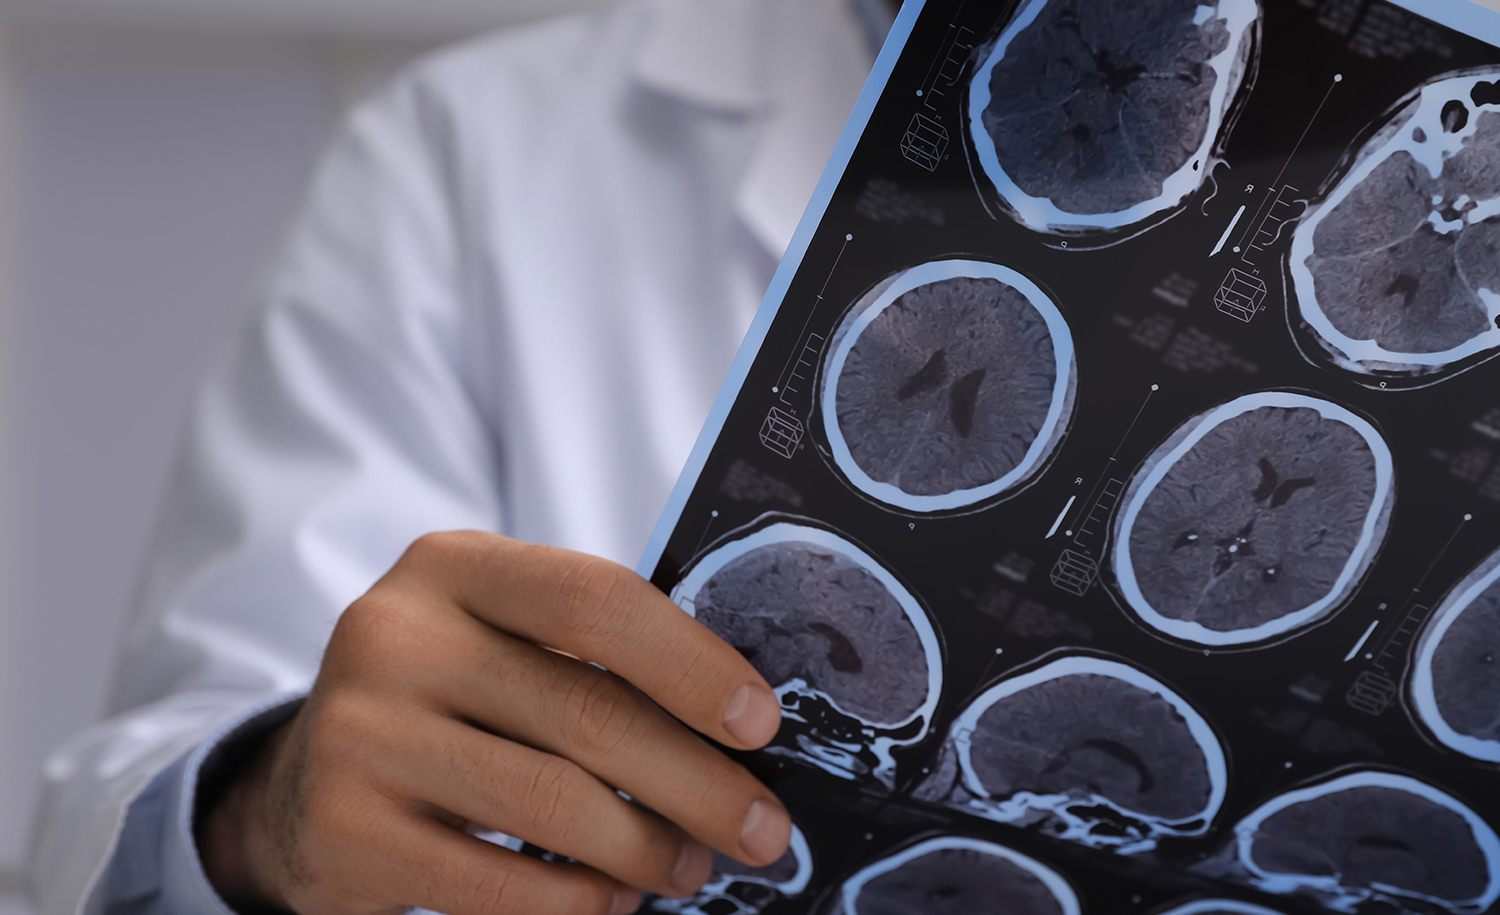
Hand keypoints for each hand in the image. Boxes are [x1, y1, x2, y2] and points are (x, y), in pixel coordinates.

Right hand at [198, 531, 789, 914]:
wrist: (303, 781)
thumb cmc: (449, 700)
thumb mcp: (501, 639)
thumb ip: (594, 656)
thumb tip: (737, 724)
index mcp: (452, 567)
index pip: (595, 600)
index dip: (692, 663)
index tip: (761, 723)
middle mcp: (395, 635)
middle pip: (587, 712)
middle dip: (699, 783)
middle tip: (763, 829)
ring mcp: (360, 734)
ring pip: (552, 804)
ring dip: (647, 849)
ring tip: (691, 868)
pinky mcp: (344, 832)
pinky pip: (496, 884)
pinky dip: (576, 901)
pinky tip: (613, 899)